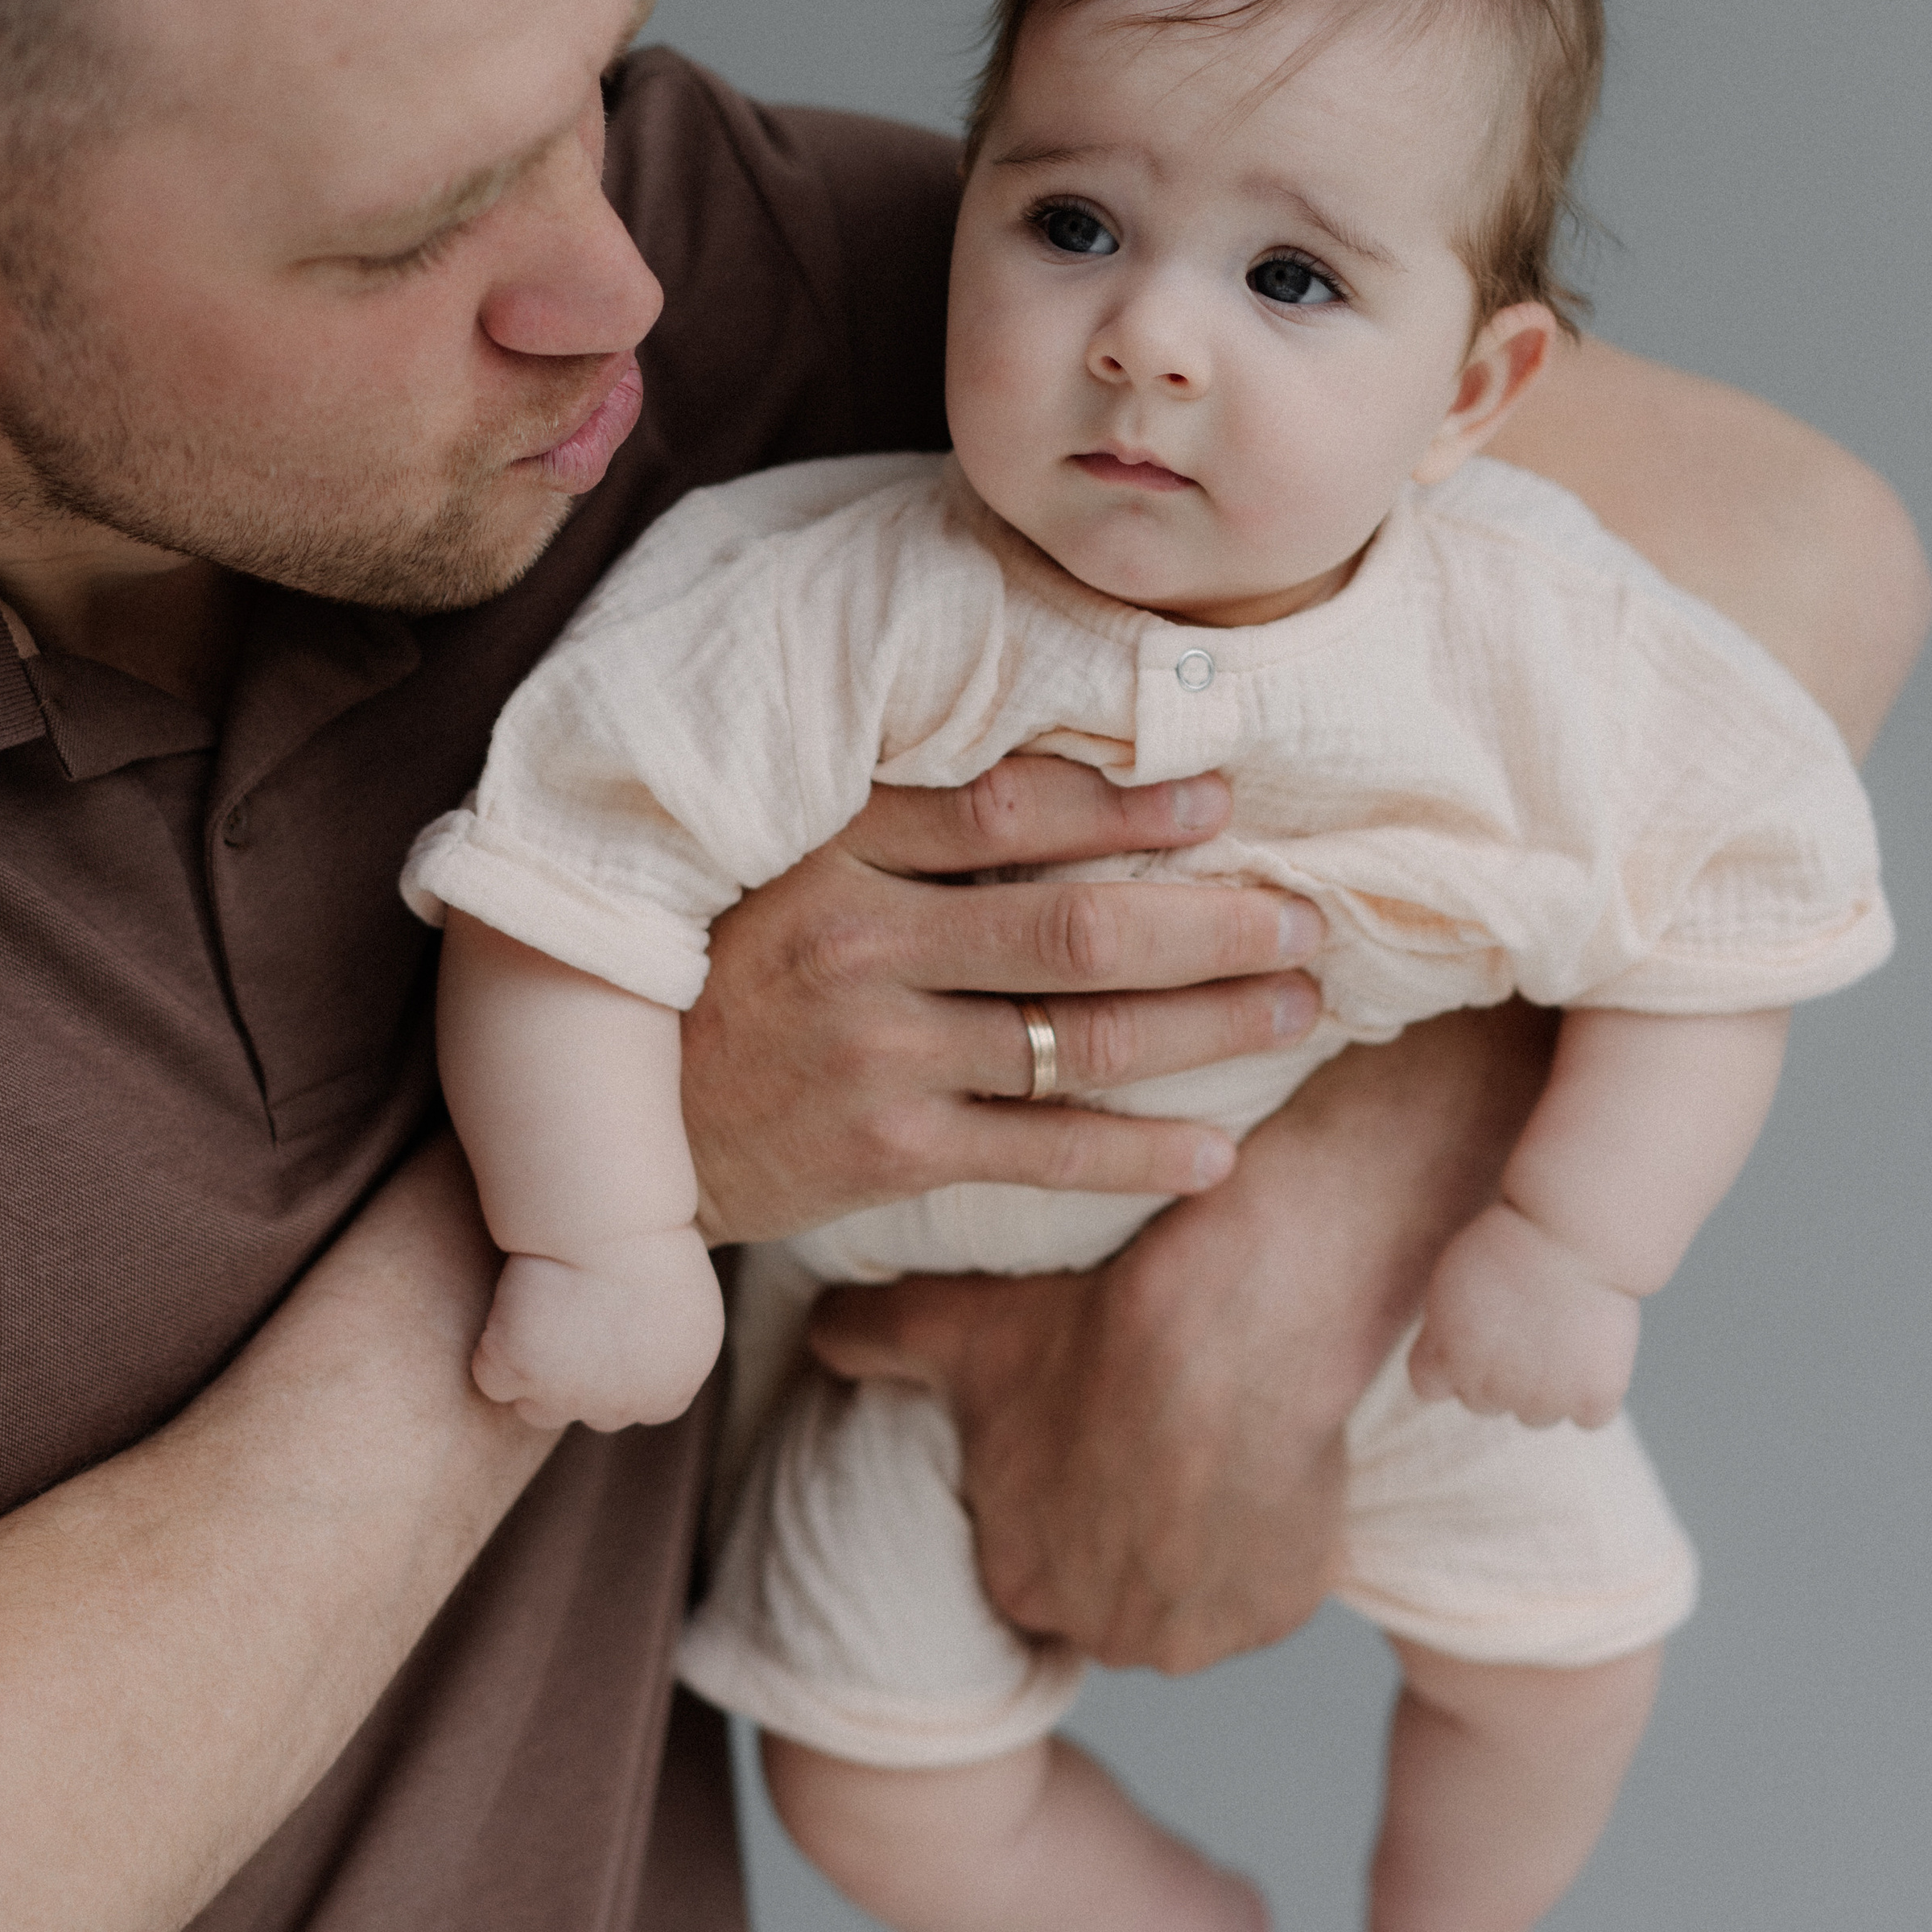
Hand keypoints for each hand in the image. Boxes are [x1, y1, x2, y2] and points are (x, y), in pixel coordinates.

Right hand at [471, 1227, 725, 1431]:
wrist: (606, 1218)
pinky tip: (510, 1306)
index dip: (626, 1378)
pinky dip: (492, 1349)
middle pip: (594, 1414)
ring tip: (538, 1314)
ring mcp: (567, 1397)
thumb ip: (664, 1345)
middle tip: (568, 1321)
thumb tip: (635, 1357)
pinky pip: (492, 1379)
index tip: (609, 1338)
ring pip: (538, 1410)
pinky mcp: (517, 1373)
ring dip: (533, 1374)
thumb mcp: (685, 1302)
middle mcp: (624, 1405)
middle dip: (578, 1379)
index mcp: (675, 1385)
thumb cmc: (645, 1238)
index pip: (650, 1408)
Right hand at [679, 755, 1324, 1245]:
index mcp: (839, 851)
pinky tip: (1218, 1152)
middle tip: (1306, 921)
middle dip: (1213, 926)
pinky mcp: (889, 1152)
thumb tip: (1064, 775)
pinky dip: (1140, 1155)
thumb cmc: (729, 973)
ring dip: (1209, 1028)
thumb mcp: (787, 864)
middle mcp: (863, 945)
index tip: (1224, 800)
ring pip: (1083, 1039)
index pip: (1012, 811)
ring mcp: (879, 1055)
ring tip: (1297, 1011)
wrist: (625, 1121)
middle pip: (1078, 929)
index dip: (1130, 803)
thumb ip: (904, 822)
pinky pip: (1044, 1151)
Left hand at [813, 1007, 1558, 1668]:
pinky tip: (1261, 1467)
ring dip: (1202, 1546)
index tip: (1101, 1438)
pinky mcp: (1278, 1611)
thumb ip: (872, 1338)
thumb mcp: (956, 1321)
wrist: (1236, 1316)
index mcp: (1018, 1580)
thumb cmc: (1090, 1320)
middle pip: (1118, 1590)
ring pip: (1194, 1596)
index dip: (1072, 1497)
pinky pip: (1270, 1588)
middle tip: (1161, 1440)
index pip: (1039, 1561)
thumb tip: (817, 1334)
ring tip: (1216, 1449)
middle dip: (1135, 1535)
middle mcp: (1101, 1630)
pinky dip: (1271, 1543)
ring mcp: (1196, 1631)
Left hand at [1408, 1200, 1639, 1430]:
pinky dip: (1595, 1392)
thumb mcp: (1449, 1280)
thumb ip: (1443, 1331)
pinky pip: (1590, 1417)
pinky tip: (1595, 1353)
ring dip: (1547, 1390)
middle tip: (1525, 1329)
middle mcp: (1487, 1388)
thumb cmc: (1512, 1239)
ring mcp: (1541, 1399)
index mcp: (1445, 1358)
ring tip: (1562, 1337)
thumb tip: (1448, 1357)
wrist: (1573, 1232)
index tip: (1472, 1338)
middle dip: (1499, 1377)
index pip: (1430, 1387)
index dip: (1451, 1363)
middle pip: (1484, 1403)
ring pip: (1537, 1416)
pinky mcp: (1591, 1399)